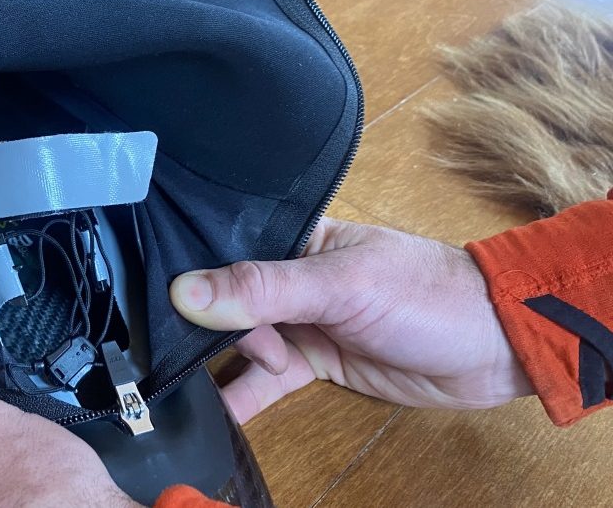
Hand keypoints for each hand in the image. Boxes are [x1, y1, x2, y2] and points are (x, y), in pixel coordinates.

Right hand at [170, 218, 533, 422]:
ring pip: (241, 339)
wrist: (494, 349)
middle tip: (196, 349)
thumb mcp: (341, 285)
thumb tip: (187, 293)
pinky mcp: (316, 359)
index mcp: (296, 236)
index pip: (226, 247)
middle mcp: (291, 275)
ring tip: (189, 382)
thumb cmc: (427, 296)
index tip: (154, 299)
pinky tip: (217, 411)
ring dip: (219, 360)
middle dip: (205, 325)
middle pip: (225, 297)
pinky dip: (243, 394)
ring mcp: (303, 319)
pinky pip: (266, 377)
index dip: (189, 271)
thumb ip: (265, 289)